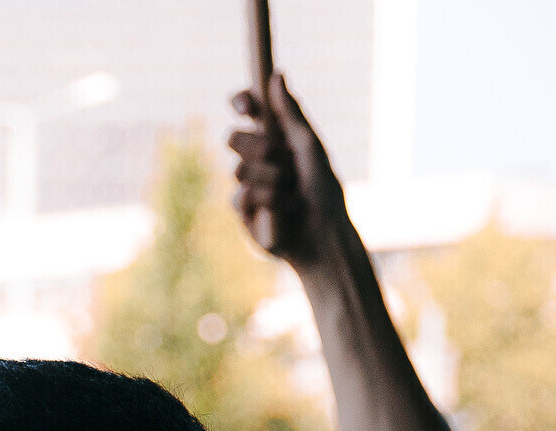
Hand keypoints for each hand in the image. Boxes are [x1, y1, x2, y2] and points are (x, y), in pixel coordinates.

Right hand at [228, 75, 344, 266]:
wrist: (323, 232)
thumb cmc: (323, 187)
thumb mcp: (309, 145)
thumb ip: (290, 112)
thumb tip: (277, 74)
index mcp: (275, 136)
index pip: (248, 111)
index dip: (242, 103)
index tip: (245, 104)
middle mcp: (257, 157)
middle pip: (232, 138)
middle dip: (255, 145)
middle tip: (278, 155)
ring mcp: (247, 183)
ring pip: (237, 169)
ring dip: (269, 179)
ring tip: (290, 192)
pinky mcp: (241, 210)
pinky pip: (239, 196)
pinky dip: (266, 201)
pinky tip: (282, 209)